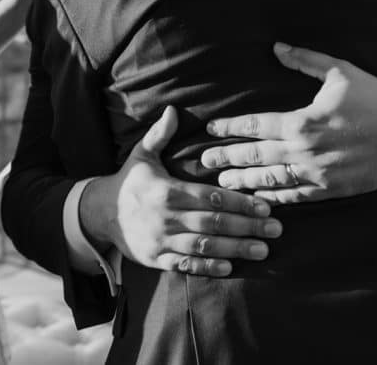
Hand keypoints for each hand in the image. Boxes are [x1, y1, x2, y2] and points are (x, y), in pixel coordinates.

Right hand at [80, 107, 281, 275]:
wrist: (100, 213)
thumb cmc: (128, 181)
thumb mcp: (141, 155)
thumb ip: (159, 134)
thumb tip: (173, 110)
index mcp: (166, 191)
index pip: (210, 197)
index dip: (239, 202)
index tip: (265, 206)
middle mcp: (166, 217)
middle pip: (213, 223)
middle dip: (247, 227)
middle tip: (276, 230)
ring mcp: (161, 241)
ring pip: (204, 247)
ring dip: (235, 249)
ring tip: (262, 249)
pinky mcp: (156, 259)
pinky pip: (186, 265)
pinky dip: (208, 267)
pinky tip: (230, 266)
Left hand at [201, 43, 376, 204]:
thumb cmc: (376, 98)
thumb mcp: (340, 72)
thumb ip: (304, 61)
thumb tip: (276, 47)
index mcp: (303, 121)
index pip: (255, 126)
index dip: (230, 128)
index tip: (211, 130)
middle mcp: (306, 150)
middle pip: (256, 156)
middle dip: (226, 158)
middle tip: (203, 161)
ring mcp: (318, 173)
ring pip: (271, 180)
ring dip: (244, 181)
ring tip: (222, 182)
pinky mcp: (332, 189)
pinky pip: (296, 196)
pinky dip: (275, 198)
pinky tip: (258, 198)